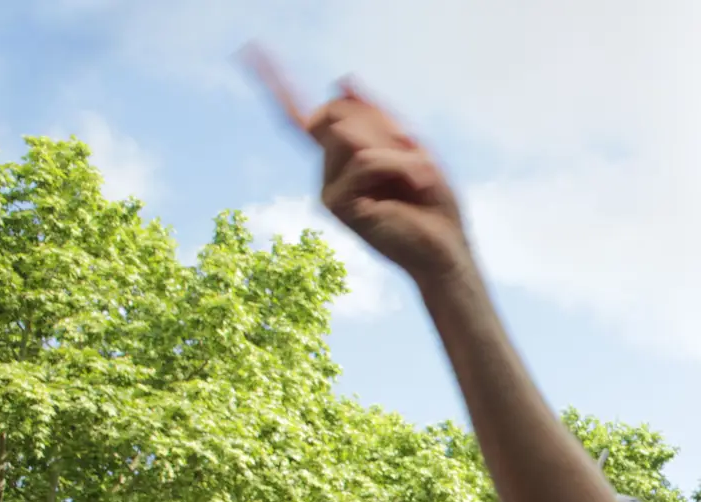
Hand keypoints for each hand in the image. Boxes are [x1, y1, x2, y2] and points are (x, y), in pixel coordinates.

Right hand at [245, 47, 471, 285]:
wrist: (447, 250)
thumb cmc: (434, 205)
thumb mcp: (415, 150)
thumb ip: (381, 118)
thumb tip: (342, 80)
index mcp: (345, 156)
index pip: (304, 116)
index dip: (277, 85)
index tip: (253, 52)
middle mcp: (329, 169)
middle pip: (336, 112)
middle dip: (380, 123)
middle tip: (412, 153)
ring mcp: (328, 187)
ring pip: (349, 133)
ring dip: (394, 149)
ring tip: (415, 178)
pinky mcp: (335, 204)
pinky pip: (365, 161)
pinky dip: (397, 166)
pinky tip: (414, 186)